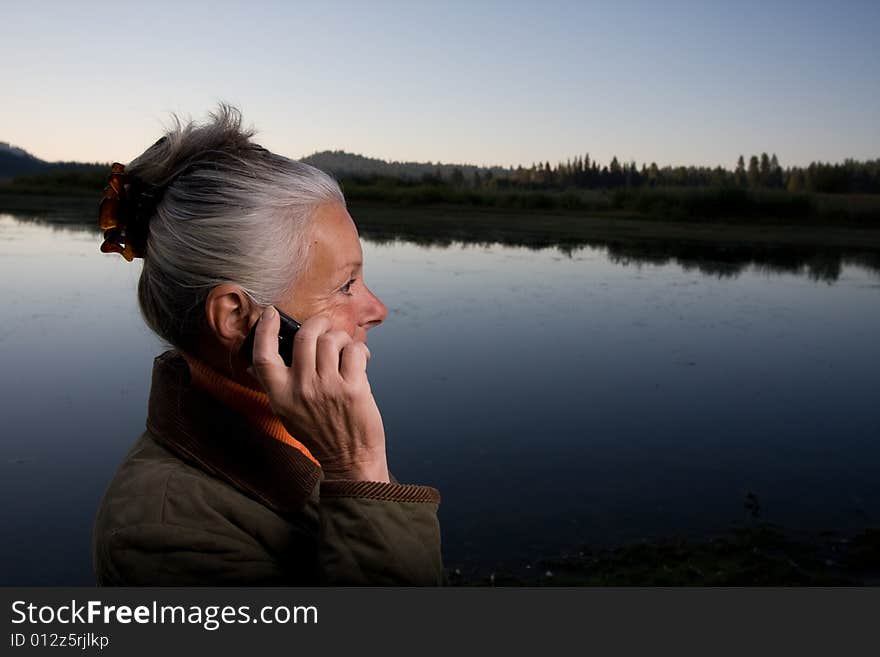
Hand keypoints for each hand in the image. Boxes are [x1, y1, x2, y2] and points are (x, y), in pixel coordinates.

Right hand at [248, 306, 389, 482]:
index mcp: (280, 396)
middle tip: (324, 325)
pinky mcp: (353, 389)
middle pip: (305, 336)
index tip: (272, 314)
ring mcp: (328, 389)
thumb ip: (274, 386)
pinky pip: (354, 351)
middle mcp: (301, 390)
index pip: (263, 355)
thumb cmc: (319, 434)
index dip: (265, 330)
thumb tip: (252, 363)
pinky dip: (359, 350)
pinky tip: (360, 359)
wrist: (349, 460)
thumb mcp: (287, 413)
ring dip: (341, 337)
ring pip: (332, 340)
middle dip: (318, 322)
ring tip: (345, 348)